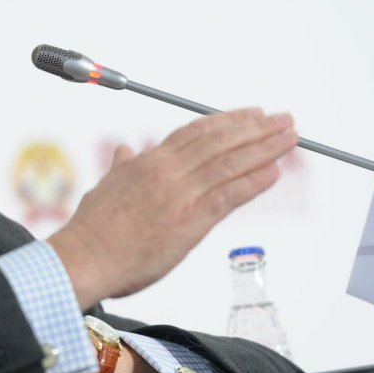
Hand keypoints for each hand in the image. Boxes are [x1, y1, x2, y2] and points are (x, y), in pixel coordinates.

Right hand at [48, 108, 296, 308]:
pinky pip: (229, 196)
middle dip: (256, 128)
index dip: (228, 121)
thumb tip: (126, 151)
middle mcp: (167, 172)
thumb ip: (121, 168)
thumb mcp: (104, 187)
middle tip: (284, 120)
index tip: (252, 114)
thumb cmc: (91, 230)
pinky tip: (274, 172)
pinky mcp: (189, 222)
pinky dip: (254, 181)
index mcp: (148, 162)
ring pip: (230, 163)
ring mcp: (179, 195)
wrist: (83, 258)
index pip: (195, 132)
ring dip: (265, 148)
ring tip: (290, 138)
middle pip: (220, 141)